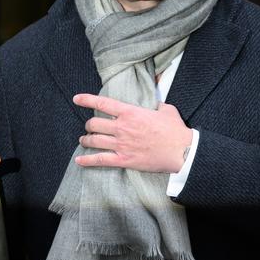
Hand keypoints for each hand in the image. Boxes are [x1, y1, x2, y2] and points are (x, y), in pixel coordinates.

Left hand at [74, 94, 191, 172]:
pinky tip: (79, 161)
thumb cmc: (175, 130)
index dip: (86, 100)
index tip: (76, 99)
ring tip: (83, 140)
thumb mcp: (166, 110)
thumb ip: (156, 105)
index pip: (102, 103)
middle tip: (90, 127)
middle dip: (89, 125)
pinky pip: (100, 160)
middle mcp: (122, 127)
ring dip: (86, 140)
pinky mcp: (124, 159)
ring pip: (94, 140)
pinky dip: (87, 161)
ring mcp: (121, 144)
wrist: (182, 151)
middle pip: (94, 124)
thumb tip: (155, 103)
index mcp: (130, 112)